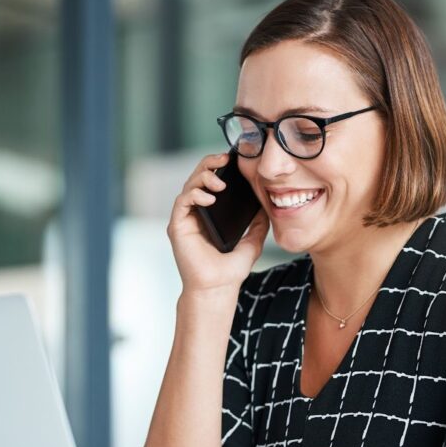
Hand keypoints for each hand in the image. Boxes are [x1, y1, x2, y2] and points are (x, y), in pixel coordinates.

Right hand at [167, 152, 268, 293]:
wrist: (218, 289)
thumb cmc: (230, 270)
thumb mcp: (252, 242)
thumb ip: (257, 224)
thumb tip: (268, 206)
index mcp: (210, 214)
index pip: (212, 181)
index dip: (220, 166)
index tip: (235, 159)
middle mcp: (196, 213)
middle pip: (198, 178)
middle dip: (210, 163)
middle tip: (225, 157)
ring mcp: (185, 219)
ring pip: (189, 185)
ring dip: (203, 177)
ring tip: (219, 181)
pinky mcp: (177, 226)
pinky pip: (182, 201)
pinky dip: (194, 194)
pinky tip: (209, 197)